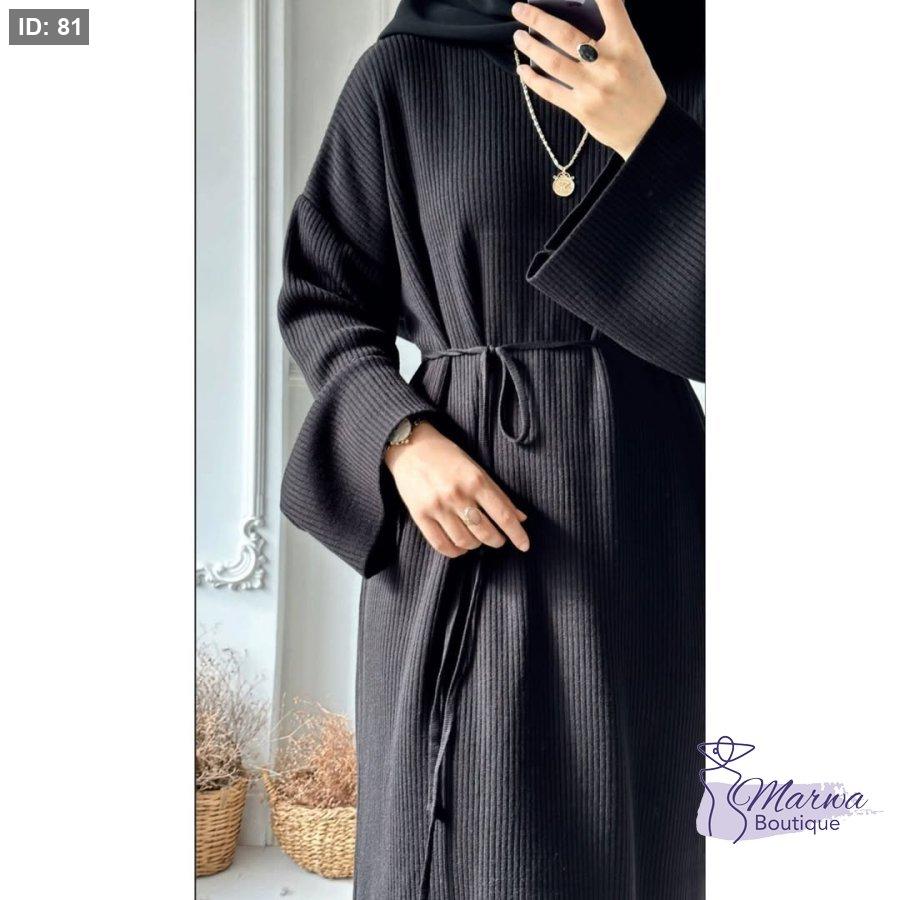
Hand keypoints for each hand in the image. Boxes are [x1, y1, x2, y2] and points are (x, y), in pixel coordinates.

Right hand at [384, 422, 529, 558]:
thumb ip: (497, 494)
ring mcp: (437, 506)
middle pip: (485, 532)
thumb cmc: (447, 456)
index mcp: (476, 480)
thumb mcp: (476, 469)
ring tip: (477, 540)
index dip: (517, 534)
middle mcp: (457, 494)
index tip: (525, 545)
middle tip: (499, 540)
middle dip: (497, 541)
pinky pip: (441, 544)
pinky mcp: (419, 515)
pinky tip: (460, 546)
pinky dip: (455, 551)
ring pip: (464, 541)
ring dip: (476, 545)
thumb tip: (520, 517)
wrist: (410, 447)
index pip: (503, 515)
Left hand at [511, 0, 665, 159]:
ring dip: (530, 47)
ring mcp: (593, 88)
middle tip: (519, 10)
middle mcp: (609, 64)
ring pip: (553, 62)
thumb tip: (580, 14)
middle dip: (538, 19)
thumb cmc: (639, 86)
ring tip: (518, 37)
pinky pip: (551, 91)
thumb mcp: (634, 53)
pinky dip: (533, 79)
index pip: (611, 6)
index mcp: (626, 44)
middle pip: (566, 34)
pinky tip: (523, 69)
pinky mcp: (582, 109)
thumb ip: (612, 34)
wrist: (647, 129)